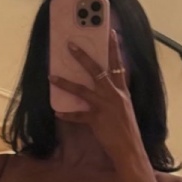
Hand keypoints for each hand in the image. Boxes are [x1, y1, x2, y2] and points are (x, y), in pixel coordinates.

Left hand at [49, 30, 144, 163]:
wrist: (130, 149)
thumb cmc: (127, 129)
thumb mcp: (125, 107)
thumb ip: (117, 94)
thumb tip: (110, 83)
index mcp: (122, 91)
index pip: (118, 65)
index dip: (114, 48)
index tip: (110, 32)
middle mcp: (114, 95)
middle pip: (97, 70)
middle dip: (83, 57)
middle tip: (70, 45)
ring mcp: (105, 106)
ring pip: (82, 89)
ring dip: (65, 82)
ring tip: (51, 76)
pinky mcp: (96, 119)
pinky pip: (78, 115)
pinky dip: (67, 114)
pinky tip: (56, 112)